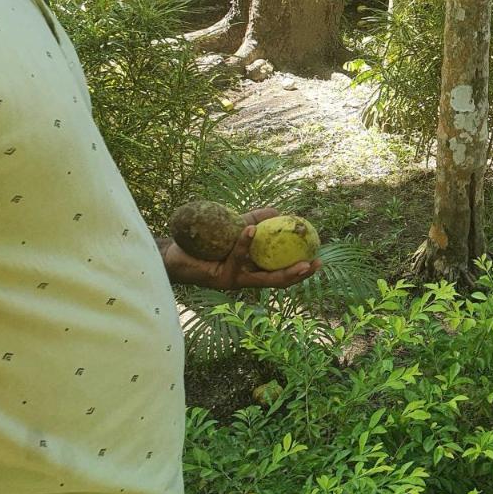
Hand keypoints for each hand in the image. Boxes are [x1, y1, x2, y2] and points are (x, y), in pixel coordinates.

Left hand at [161, 208, 321, 289]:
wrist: (174, 250)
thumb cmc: (204, 239)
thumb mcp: (235, 226)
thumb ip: (256, 220)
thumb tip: (280, 211)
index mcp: (252, 269)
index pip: (281, 272)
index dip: (301, 269)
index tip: (318, 258)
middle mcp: (245, 278)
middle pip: (278, 282)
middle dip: (299, 275)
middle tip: (315, 264)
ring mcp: (234, 281)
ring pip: (262, 279)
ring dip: (283, 272)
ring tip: (301, 261)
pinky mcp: (219, 279)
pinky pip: (236, 259)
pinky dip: (244, 244)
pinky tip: (251, 230)